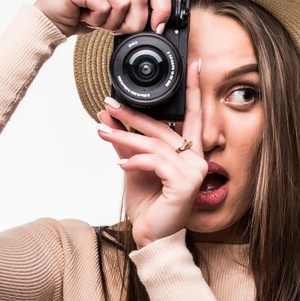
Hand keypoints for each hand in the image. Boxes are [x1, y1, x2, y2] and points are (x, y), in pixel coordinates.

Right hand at [34, 0, 170, 36]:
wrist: (51, 19)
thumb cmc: (85, 12)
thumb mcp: (117, 6)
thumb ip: (137, 3)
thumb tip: (161, 20)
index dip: (162, 7)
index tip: (158, 27)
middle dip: (133, 22)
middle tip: (117, 28)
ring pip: (123, 3)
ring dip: (113, 23)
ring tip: (99, 21)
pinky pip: (103, 8)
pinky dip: (98, 21)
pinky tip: (86, 17)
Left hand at [96, 61, 206, 247]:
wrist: (152, 236)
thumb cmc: (148, 202)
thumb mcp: (133, 165)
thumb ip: (126, 141)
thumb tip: (107, 117)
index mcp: (190, 152)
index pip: (192, 115)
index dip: (193, 89)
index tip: (193, 64)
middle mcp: (197, 159)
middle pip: (165, 127)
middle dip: (134, 114)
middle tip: (109, 105)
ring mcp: (194, 172)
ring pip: (156, 144)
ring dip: (126, 137)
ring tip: (102, 132)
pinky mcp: (184, 184)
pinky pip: (156, 162)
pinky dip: (135, 160)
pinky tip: (120, 163)